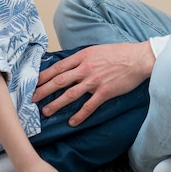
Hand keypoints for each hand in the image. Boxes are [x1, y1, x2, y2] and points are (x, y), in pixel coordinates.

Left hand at [33, 42, 154, 126]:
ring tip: (46, 112)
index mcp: (83, 56)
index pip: (58, 67)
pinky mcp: (105, 92)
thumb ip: (83, 58)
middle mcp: (86, 68)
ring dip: (56, 104)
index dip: (44, 76)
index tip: (34, 82)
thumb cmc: (120, 53)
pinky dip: (79, 115)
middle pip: (59, 81)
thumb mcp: (97, 50)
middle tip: (31, 99)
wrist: (138, 58)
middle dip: (43, 91)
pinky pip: (89, 106)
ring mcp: (95, 81)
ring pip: (70, 94)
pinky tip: (72, 122)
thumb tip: (70, 65)